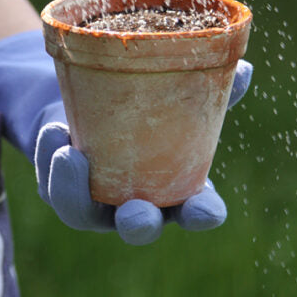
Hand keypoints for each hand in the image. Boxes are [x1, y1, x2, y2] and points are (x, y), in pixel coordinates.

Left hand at [32, 60, 251, 244]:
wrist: (86, 96)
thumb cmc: (143, 100)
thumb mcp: (173, 92)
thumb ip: (208, 89)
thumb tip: (245, 69)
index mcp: (178, 186)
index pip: (197, 212)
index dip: (202, 215)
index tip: (202, 209)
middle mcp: (138, 202)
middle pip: (141, 228)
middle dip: (139, 224)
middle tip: (135, 210)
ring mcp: (97, 202)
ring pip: (84, 214)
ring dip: (76, 191)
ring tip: (71, 153)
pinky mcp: (60, 191)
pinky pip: (53, 188)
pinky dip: (50, 162)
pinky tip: (53, 131)